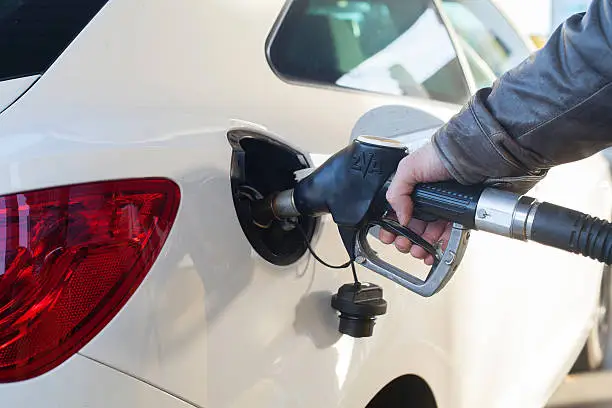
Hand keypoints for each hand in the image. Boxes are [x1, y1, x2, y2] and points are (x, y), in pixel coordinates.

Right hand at [379, 142, 452, 264]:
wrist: (471, 156)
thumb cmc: (441, 155)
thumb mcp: (408, 168)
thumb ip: (396, 192)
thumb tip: (399, 217)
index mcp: (410, 191)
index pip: (395, 214)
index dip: (390, 227)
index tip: (388, 236)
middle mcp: (425, 201)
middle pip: (410, 228)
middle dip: (404, 240)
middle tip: (404, 244)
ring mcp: (442, 210)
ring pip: (427, 236)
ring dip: (420, 247)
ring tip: (419, 251)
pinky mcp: (458, 217)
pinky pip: (448, 237)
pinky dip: (441, 247)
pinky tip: (435, 252)